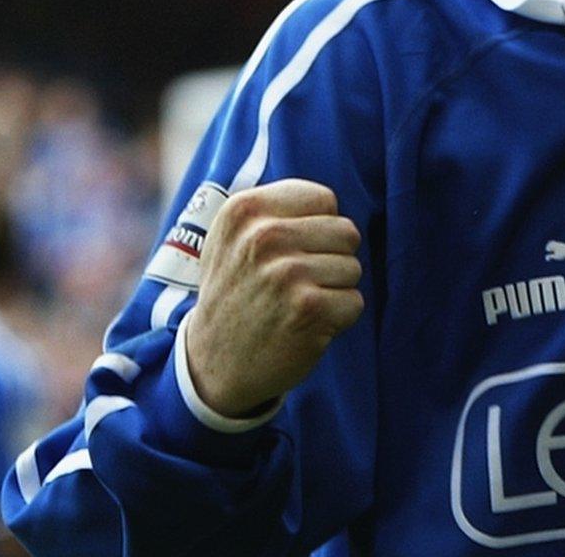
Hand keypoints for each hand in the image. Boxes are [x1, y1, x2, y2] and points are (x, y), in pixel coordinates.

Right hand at [184, 179, 363, 417]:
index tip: (291, 251)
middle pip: (346, 232)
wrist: (211, 363)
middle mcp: (263, 237)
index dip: (318, 227)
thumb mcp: (233, 239)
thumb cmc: (235, 293)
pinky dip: (337, 318)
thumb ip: (276, 209)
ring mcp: (286, 273)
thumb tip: (329, 200)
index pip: (324, 200)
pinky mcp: (308, 308)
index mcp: (244, 210)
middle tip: (295, 284)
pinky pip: (354, 301)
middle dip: (331, 259)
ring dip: (333, 290)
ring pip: (353, 267)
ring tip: (294, 304)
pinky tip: (304, 326)